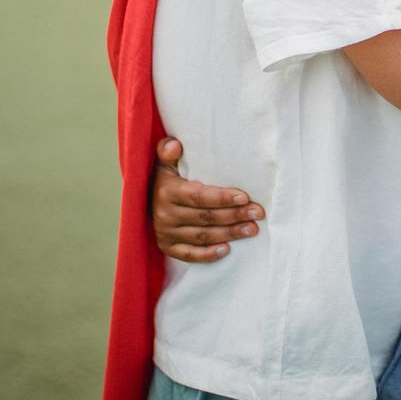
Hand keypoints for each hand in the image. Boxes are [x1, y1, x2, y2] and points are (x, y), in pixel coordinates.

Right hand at [152, 137, 263, 261]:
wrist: (142, 201)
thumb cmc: (164, 179)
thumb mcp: (163, 163)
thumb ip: (167, 151)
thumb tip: (174, 144)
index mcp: (167, 191)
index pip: (199, 197)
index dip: (223, 198)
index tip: (245, 197)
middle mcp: (165, 214)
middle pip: (206, 217)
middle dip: (235, 215)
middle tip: (258, 213)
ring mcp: (165, 233)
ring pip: (203, 236)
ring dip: (229, 234)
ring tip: (252, 229)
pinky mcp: (167, 247)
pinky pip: (189, 255)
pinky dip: (208, 255)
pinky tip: (227, 250)